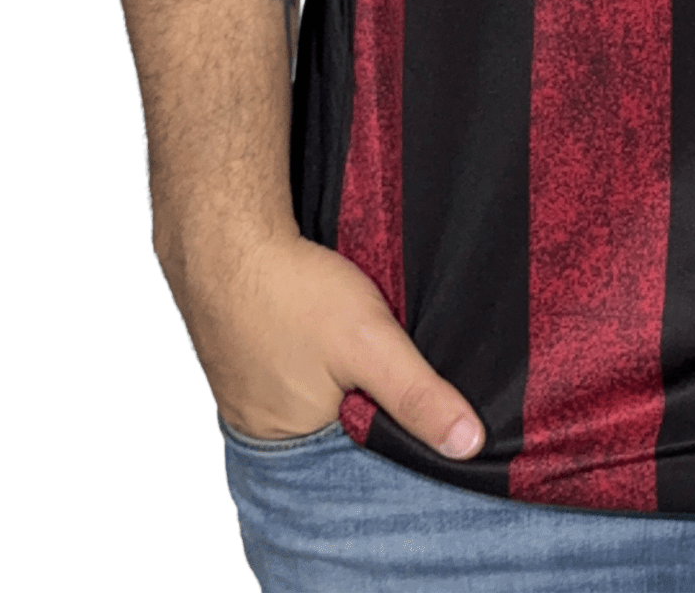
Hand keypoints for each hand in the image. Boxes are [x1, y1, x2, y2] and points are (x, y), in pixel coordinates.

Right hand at [171, 230, 484, 456]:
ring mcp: (247, 391)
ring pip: (315, 395)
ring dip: (340, 375)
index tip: (428, 405)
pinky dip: (312, 354)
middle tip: (389, 358)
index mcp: (293, 445)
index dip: (396, 432)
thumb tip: (468, 446)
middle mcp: (264, 429)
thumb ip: (417, 396)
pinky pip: (290, 367)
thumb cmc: (292, 291)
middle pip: (337, 428)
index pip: (360, 457)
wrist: (226, 237)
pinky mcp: (243, 354)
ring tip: (357, 340)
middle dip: (368, 401)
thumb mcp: (371, 344)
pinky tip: (324, 326)